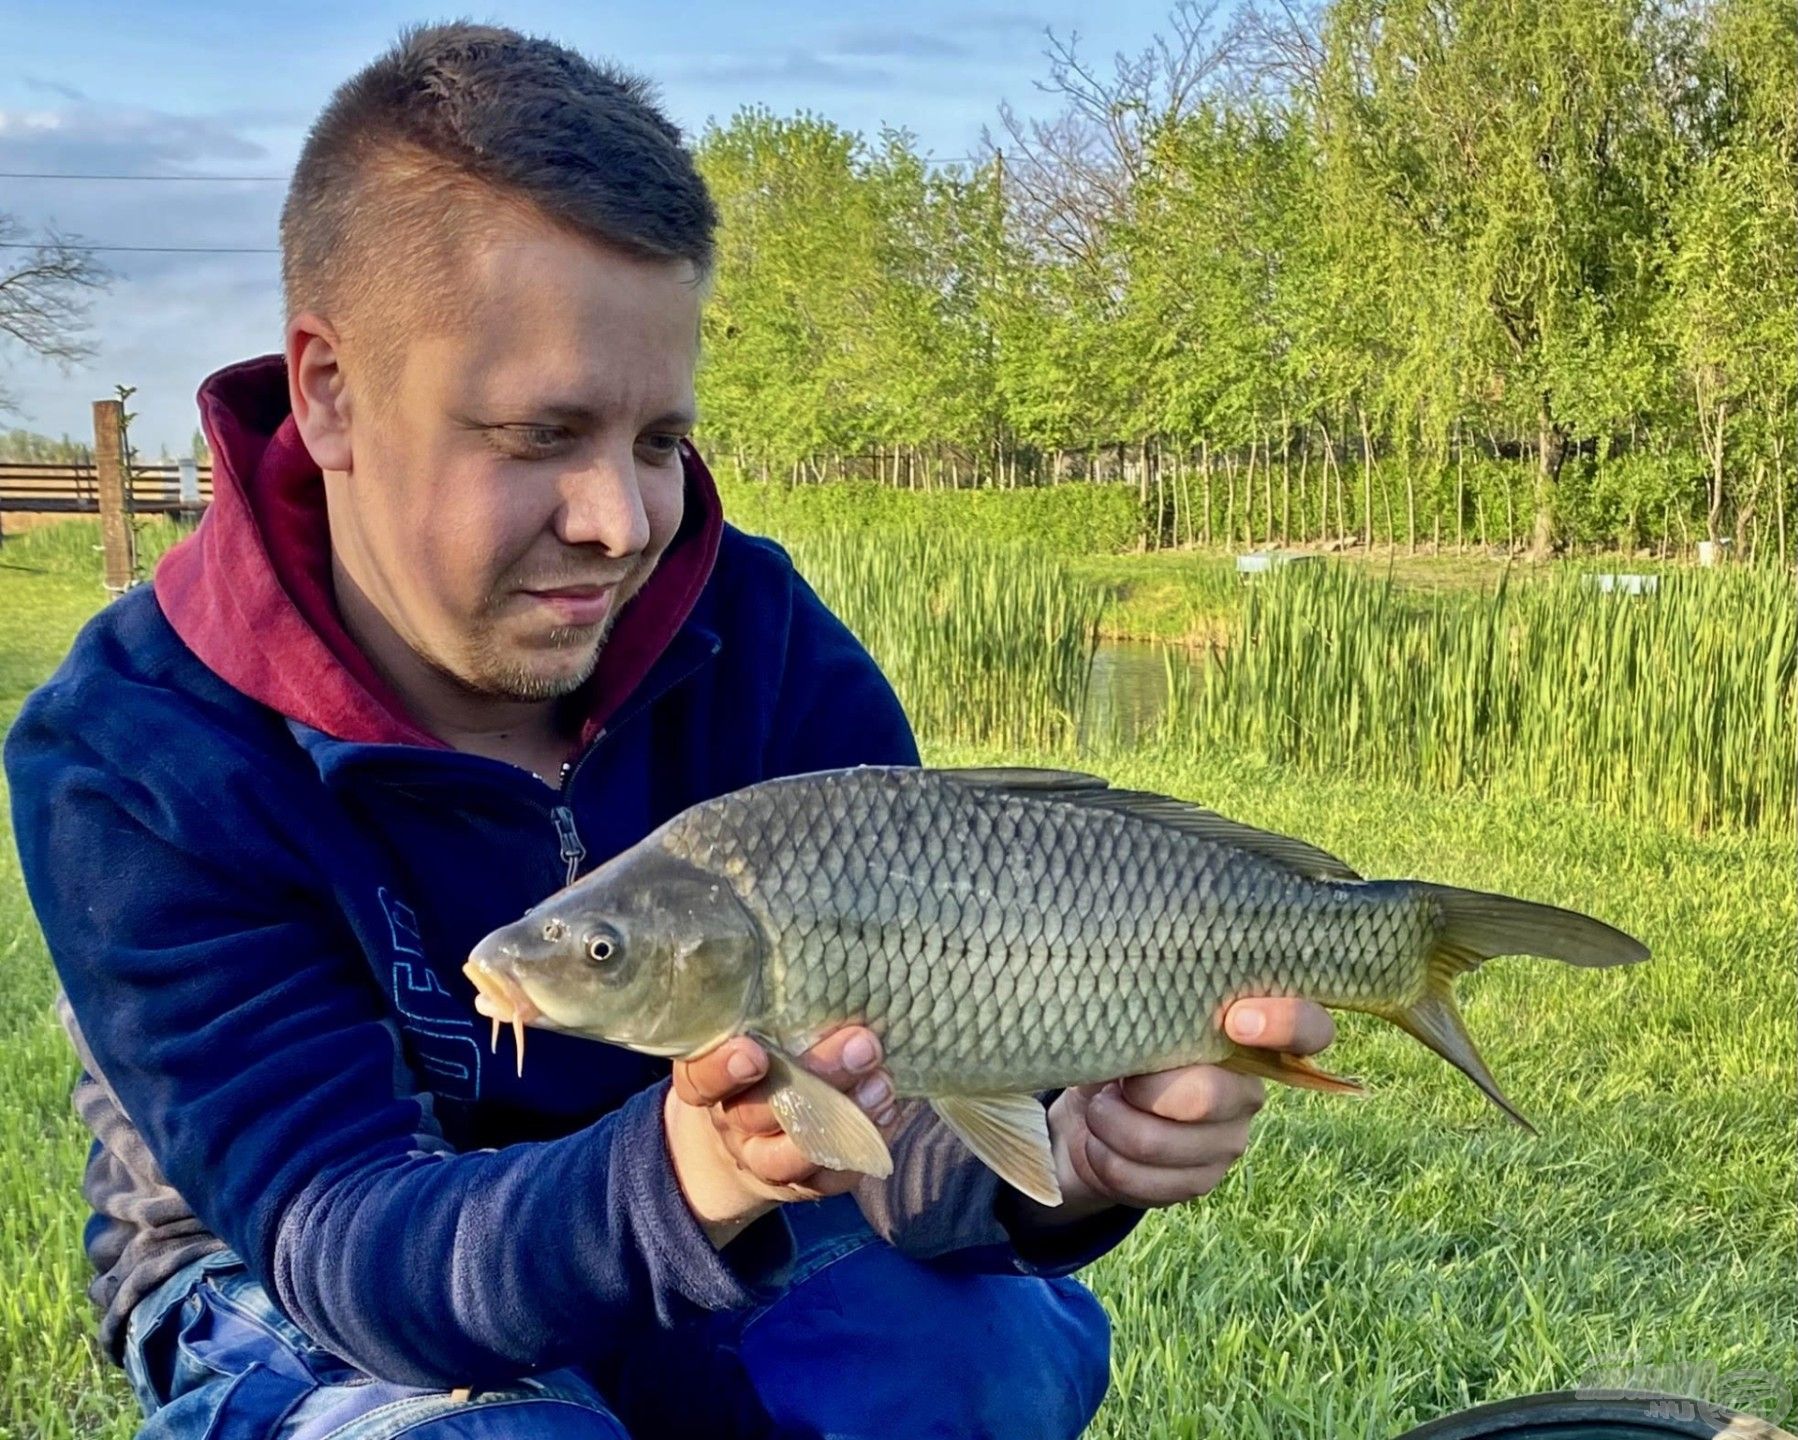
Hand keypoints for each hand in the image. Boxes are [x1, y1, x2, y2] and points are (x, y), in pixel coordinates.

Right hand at [665, 1027, 898, 1246]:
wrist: (753, 1136)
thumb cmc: (763, 1059)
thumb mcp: (756, 1030)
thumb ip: (777, 1011)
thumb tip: (832, 972)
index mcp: (711, 1084)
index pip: (699, 1081)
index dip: (721, 1069)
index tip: (753, 1051)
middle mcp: (732, 1125)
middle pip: (759, 1112)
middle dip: (817, 1077)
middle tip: (863, 1043)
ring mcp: (766, 1160)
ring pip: (795, 1151)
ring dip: (846, 1115)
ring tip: (883, 1083)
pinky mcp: (806, 1184)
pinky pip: (832, 1173)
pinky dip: (864, 1143)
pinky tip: (889, 1110)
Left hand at [1044, 998, 1335, 1218]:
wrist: (1093, 1112)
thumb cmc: (1117, 1047)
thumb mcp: (1130, 1016)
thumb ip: (1151, 1005)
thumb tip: (1135, 1003)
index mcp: (1244, 1038)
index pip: (1308, 1028)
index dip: (1285, 1023)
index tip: (1236, 1021)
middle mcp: (1248, 1092)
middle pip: (1206, 1096)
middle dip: (1142, 1090)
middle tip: (1118, 1080)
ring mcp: (1227, 1142)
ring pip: (1158, 1143)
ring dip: (1109, 1125)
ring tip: (1100, 1110)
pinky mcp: (1198, 1182)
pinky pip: (1144, 1180)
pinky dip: (1105, 1160)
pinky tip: (1102, 1144)